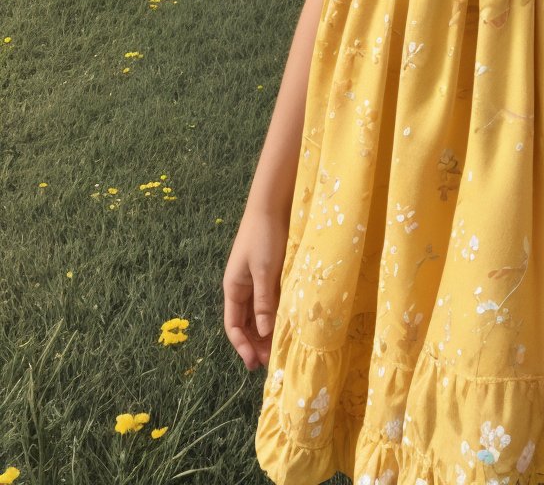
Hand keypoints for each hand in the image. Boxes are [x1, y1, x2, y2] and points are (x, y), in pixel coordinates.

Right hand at [223, 204, 289, 370]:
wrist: (272, 205)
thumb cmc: (265, 236)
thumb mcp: (264, 271)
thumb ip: (264, 301)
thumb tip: (265, 333)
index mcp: (233, 288)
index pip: (233, 325)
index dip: (242, 346)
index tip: (255, 364)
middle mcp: (242, 287)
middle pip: (245, 323)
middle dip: (255, 343)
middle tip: (270, 362)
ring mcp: (256, 280)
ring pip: (258, 314)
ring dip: (266, 331)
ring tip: (278, 348)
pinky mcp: (270, 273)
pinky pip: (269, 300)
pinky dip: (275, 314)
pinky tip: (285, 324)